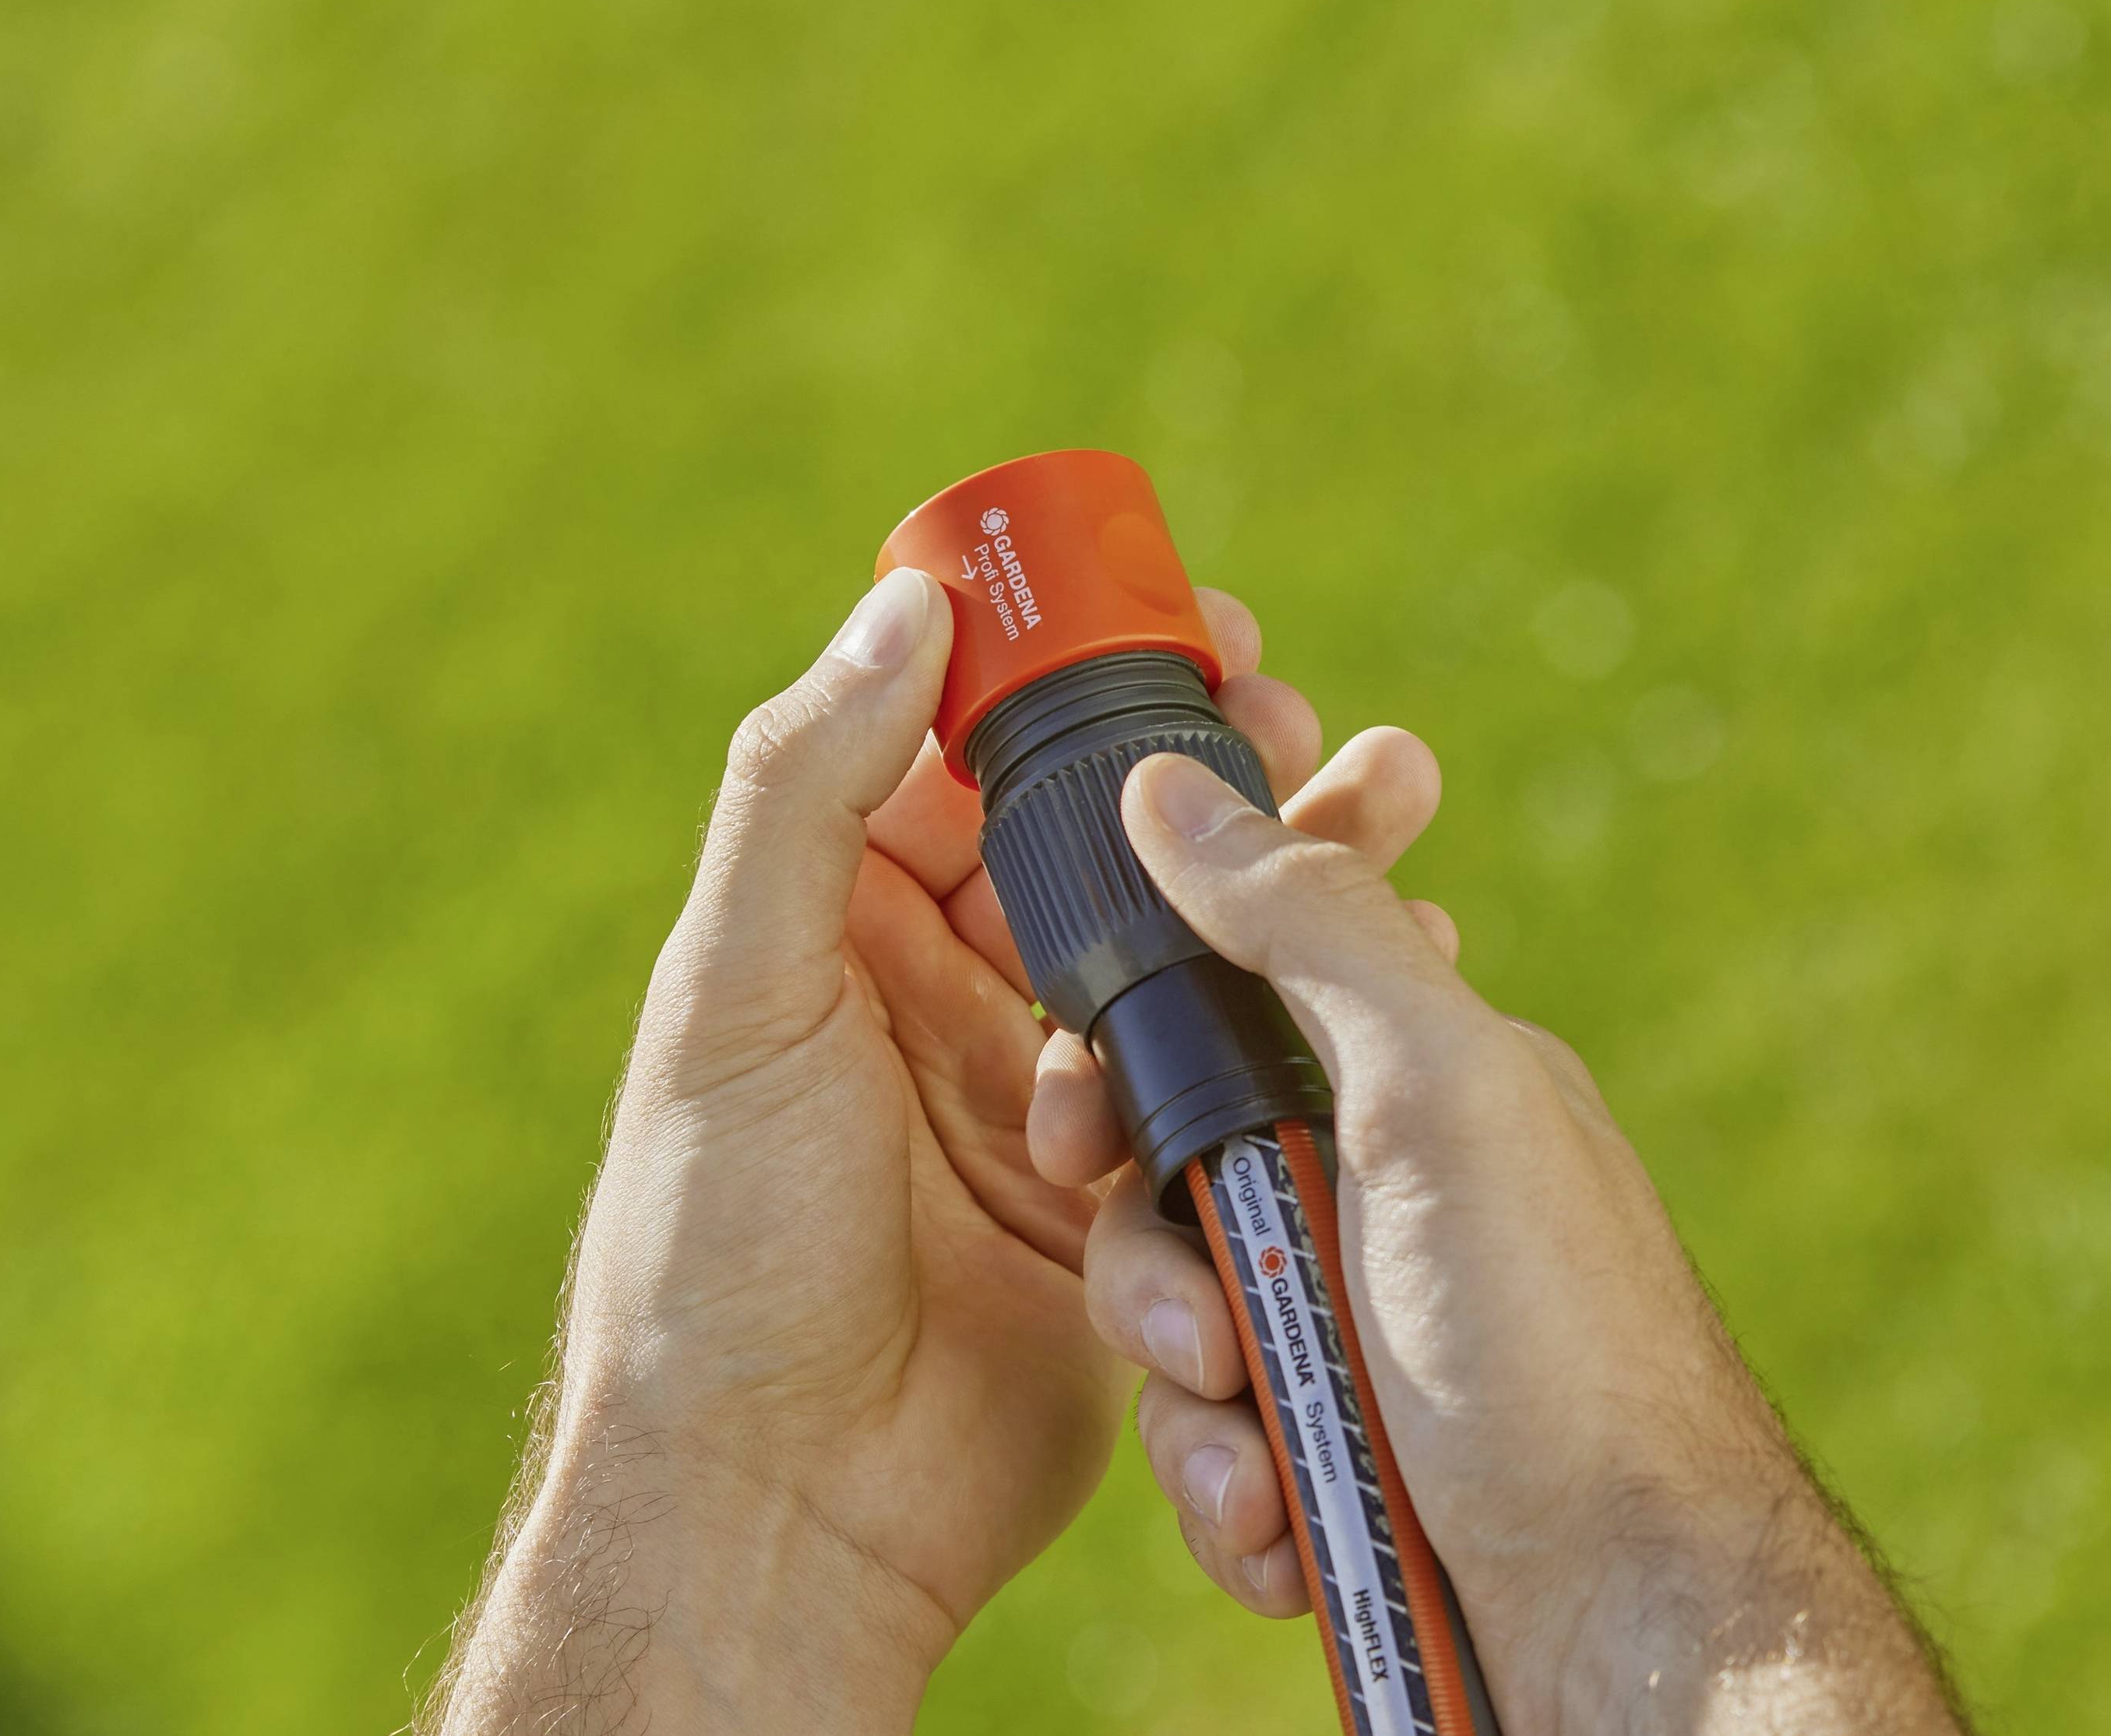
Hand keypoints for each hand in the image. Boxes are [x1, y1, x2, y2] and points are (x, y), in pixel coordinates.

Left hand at [429, 572, 1340, 1732]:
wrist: (784, 1503)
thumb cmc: (721, 1242)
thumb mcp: (739, 993)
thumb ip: (804, 793)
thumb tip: (903, 606)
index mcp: (846, 927)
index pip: (974, 756)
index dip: (1076, 678)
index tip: (1187, 615)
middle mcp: (950, 997)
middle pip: (1103, 846)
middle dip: (1209, 771)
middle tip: (1306, 713)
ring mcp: (1043, 1099)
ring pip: (1180, 955)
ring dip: (1277, 880)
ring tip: (1389, 806)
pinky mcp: (1117, 1203)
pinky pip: (1214, 1089)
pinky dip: (1290, 1029)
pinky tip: (1376, 971)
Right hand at [1036, 755, 1967, 1733]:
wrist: (1625, 1620)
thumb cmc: (1553, 1340)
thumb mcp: (1438, 1087)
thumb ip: (1305, 924)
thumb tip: (1173, 782)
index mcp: (1410, 1075)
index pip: (1227, 992)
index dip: (1135, 1035)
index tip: (1082, 1099)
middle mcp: (1376, 1187)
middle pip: (1166, 1170)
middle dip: (1152, 1258)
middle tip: (1198, 1322)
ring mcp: (1353, 1321)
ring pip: (1173, 1312)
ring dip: (1194, 1398)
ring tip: (1267, 1458)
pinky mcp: (1332, 1446)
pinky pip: (1211, 1436)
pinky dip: (1232, 1488)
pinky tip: (1287, 1530)